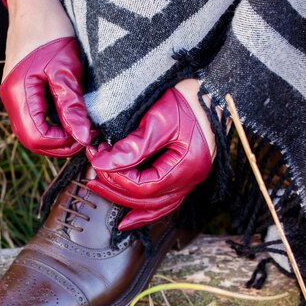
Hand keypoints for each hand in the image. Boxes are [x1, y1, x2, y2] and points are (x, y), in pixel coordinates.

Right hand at [0, 0, 93, 156]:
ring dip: (56, 134)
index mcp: (18, 93)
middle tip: (86, 134)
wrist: (34, 2)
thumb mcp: (65, 68)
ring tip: (81, 125)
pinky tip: (70, 114)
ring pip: (32, 130)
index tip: (87, 136)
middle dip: (59, 143)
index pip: (36, 137)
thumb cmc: (48, 28)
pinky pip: (34, 116)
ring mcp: (14, 94)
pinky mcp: (21, 89)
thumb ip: (72, 106)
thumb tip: (83, 137)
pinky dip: (52, 122)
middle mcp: (11, 97)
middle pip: (32, 139)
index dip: (62, 143)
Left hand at [86, 83, 215, 230]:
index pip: (144, 186)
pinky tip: (129, 216)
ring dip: (127, 204)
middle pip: (147, 201)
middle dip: (115, 190)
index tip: (96, 161)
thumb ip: (132, 146)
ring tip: (103, 195)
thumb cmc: (190, 99)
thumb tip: (101, 163)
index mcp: (187, 167)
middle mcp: (191, 180)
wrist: (214, 90)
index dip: (117, 178)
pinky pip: (164, 201)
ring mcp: (190, 180)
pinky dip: (145, 208)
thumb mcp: (159, 120)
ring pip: (156, 207)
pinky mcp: (184, 174)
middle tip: (91, 177)